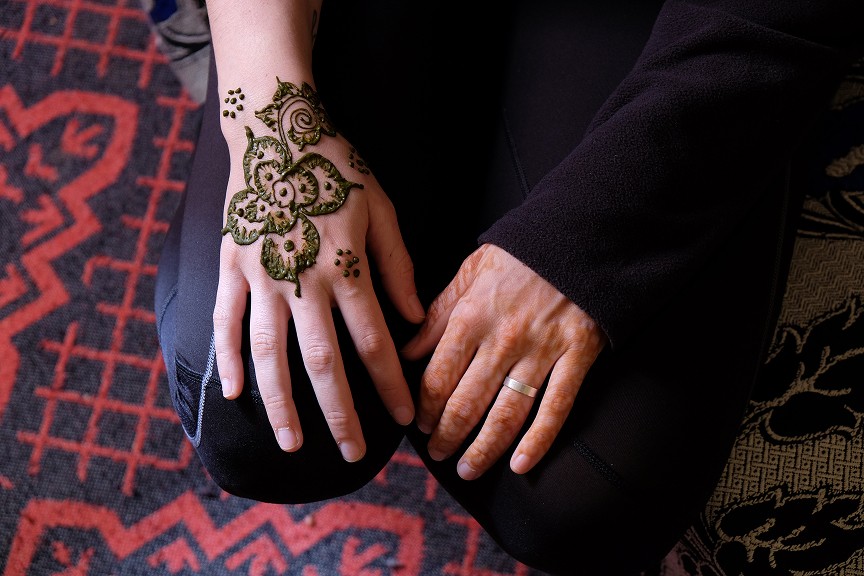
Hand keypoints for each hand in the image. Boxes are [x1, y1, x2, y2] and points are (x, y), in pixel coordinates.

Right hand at [212, 78, 423, 461]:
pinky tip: (236, 393)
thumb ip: (397, 266)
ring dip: (281, 404)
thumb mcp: (381, 209)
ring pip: (270, 354)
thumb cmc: (336, 169)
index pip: (373, 342)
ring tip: (293, 443)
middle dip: (340, 413)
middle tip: (353, 455)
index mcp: (345, 267)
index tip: (407, 419)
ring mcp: (259, 277)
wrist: (275, 129)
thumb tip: (414, 319)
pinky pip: (226, 322)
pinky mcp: (230, 267)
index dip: (391, 385)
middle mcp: (301, 281)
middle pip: (322, 362)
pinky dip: (229, 358)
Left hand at [401, 244, 605, 479]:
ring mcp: (542, 351)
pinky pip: (556, 407)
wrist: (579, 236)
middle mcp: (502, 340)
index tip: (419, 426)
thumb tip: (407, 350)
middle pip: (467, 403)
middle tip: (438, 454)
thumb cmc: (520, 254)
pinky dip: (539, 441)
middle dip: (447, 436)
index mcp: (471, 317)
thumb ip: (437, 313)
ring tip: (468, 469)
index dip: (425, 409)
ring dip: (484, 448)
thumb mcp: (469, 271)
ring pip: (507, 413)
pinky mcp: (577, 356)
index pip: (438, 377)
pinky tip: (522, 465)